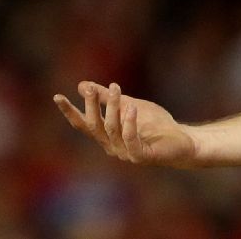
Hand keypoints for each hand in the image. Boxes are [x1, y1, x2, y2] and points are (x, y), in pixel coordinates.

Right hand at [54, 81, 199, 167]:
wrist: (182, 141)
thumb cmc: (155, 124)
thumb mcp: (129, 105)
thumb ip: (107, 98)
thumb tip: (82, 84)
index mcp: (106, 136)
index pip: (84, 124)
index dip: (70, 112)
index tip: (57, 96)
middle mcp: (111, 146)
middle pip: (94, 126)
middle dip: (90, 106)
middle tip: (89, 88)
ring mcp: (125, 153)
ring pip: (112, 129)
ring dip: (111, 108)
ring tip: (115, 88)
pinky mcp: (141, 156)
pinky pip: (130, 139)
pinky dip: (129, 123)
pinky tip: (131, 107)